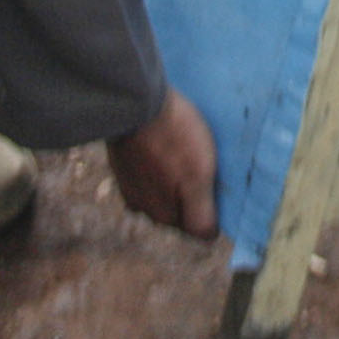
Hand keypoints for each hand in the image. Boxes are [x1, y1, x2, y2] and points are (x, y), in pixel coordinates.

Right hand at [108, 89, 220, 237]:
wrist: (134, 102)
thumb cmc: (174, 137)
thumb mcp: (197, 177)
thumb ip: (201, 214)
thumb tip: (208, 237)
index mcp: (165, 215)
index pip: (197, 228)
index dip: (212, 207)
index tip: (216, 182)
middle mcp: (144, 208)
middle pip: (180, 210)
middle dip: (192, 193)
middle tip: (203, 161)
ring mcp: (129, 186)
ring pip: (162, 190)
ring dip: (173, 176)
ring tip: (183, 147)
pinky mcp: (122, 164)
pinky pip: (148, 172)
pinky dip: (157, 162)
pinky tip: (164, 142)